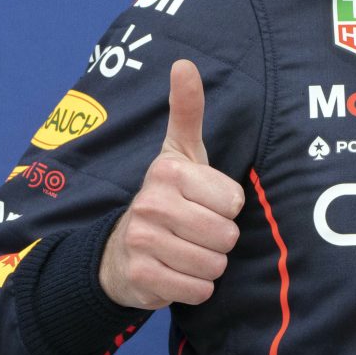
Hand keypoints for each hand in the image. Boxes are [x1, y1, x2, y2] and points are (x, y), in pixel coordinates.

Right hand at [98, 59, 244, 309]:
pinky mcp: (142, 277)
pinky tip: (177, 273)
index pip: (234, 202)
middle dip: (219, 240)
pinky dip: (195, 288)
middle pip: (227, 235)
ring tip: (186, 251)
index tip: (203, 203)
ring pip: (215, 265)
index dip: (226, 208)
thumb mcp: (180, 152)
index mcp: (168, 172)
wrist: (121, 250)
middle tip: (195, 232)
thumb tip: (184, 64)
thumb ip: (187, 111)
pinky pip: (199, 290)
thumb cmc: (166, 197)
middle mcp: (151, 203)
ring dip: (208, 265)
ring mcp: (143, 241)